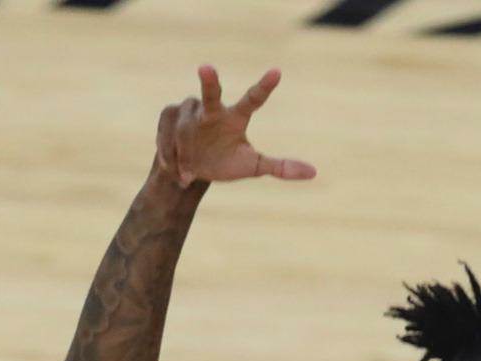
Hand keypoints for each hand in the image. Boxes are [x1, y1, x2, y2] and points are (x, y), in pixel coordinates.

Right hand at [156, 65, 316, 187]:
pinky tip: (176, 167)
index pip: (252, 100)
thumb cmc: (225, 163)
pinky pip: (166, 136)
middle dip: (208, 81)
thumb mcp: (253, 167)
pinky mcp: (167, 114)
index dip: (264, 87)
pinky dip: (170, 156)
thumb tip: (314, 172)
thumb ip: (280, 167)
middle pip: (210, 92)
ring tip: (189, 172)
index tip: (277, 73)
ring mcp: (188, 109)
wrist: (189, 171)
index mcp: (236, 117)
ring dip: (185, 154)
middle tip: (205, 68)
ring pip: (184, 130)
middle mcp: (213, 107)